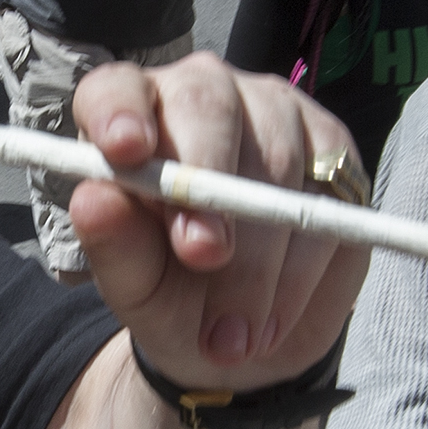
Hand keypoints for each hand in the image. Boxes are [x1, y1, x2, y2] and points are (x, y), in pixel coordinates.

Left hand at [68, 53, 367, 385]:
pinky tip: (276, 314)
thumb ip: (114, 245)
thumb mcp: (134, 287)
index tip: (126, 152)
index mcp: (130, 116)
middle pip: (208, 108)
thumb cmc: (169, 294)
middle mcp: (202, 97)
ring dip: (259, 256)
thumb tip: (94, 201)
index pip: (116, 90)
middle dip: (207, 187)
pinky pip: (328, 194)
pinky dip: (304, 265)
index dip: (120, 112)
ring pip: (276, 158)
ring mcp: (274, 111)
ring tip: (235, 333)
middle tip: (203, 258)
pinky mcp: (333, 148)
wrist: (240, 338)